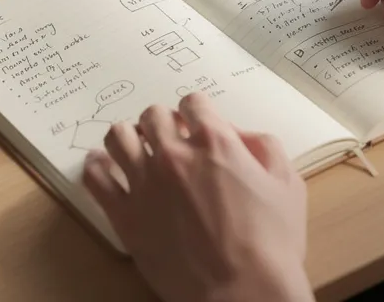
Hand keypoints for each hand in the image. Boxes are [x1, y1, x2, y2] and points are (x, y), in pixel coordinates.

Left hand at [83, 92, 313, 301]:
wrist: (243, 292)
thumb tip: (238, 134)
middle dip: (163, 123)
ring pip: (118, 136)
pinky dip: (97, 167)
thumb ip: (264, 146)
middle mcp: (175, 155)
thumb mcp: (287, 184)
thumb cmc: (272, 245)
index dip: (196, 111)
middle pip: (153, 115)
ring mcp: (145, 184)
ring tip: (136, 150)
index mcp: (215, 142)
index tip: (197, 124)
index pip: (193, 102)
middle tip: (170, 141)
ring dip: (129, 138)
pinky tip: (105, 168)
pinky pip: (95, 178)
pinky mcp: (125, 216)